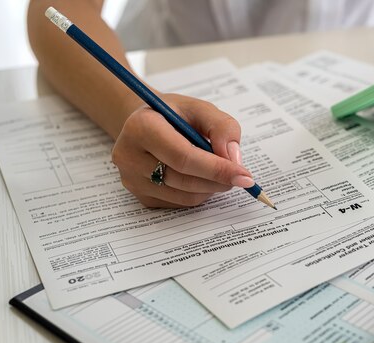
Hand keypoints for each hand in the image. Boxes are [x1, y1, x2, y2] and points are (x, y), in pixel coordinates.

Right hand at [112, 93, 253, 207]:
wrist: (145, 125)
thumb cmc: (175, 116)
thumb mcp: (200, 109)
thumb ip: (222, 127)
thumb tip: (233, 159)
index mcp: (141, 127)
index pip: (184, 157)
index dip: (217, 169)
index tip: (244, 175)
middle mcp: (129, 156)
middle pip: (185, 180)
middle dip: (218, 180)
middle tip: (240, 176)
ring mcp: (132, 180)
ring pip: (185, 196)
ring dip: (210, 188)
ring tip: (217, 171)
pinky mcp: (140, 197)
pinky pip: (179, 203)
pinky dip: (198, 194)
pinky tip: (199, 177)